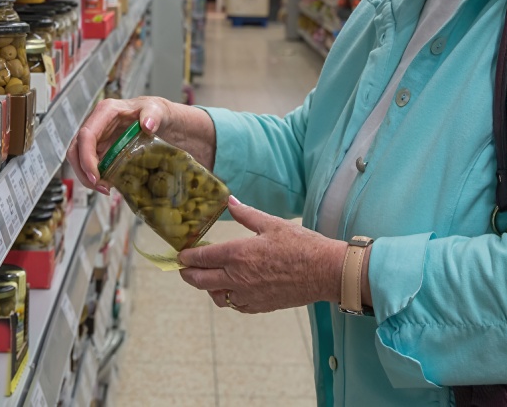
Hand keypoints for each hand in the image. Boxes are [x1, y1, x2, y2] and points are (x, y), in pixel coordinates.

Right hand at [66, 96, 214, 193]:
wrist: (162, 120)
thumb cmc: (158, 112)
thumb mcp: (158, 110)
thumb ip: (153, 115)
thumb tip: (147, 124)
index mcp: (106, 112)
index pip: (86, 135)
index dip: (86, 157)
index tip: (96, 175)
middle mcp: (97, 124)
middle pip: (76, 149)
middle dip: (82, 170)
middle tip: (99, 187)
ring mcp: (99, 137)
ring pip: (79, 159)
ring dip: (87, 176)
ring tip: (105, 189)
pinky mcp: (102, 149)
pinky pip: (91, 164)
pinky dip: (96, 176)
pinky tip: (109, 185)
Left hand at [179, 197, 345, 312]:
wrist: (325, 271)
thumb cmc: (301, 245)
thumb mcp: (271, 223)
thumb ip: (245, 214)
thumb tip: (229, 201)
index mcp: (238, 254)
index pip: (202, 258)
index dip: (187, 256)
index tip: (181, 254)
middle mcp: (238, 277)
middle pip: (200, 280)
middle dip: (188, 274)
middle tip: (183, 268)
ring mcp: (248, 295)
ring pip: (216, 296)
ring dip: (208, 287)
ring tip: (208, 277)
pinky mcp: (260, 306)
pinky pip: (235, 305)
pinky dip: (228, 298)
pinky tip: (231, 289)